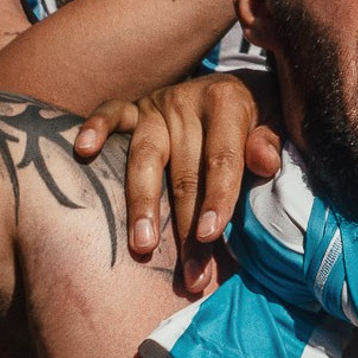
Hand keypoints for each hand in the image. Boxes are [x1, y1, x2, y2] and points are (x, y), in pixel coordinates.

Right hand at [82, 72, 280, 297]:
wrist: (234, 83)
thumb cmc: (255, 116)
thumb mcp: (273, 119)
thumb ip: (269, 140)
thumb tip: (266, 161)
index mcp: (226, 102)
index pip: (222, 158)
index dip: (218, 198)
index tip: (210, 236)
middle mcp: (188, 101)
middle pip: (184, 172)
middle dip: (186, 228)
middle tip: (189, 274)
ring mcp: (157, 105)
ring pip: (145, 157)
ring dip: (143, 204)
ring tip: (143, 245)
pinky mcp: (134, 107)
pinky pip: (110, 113)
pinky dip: (95, 127)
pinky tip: (84, 150)